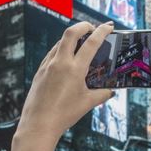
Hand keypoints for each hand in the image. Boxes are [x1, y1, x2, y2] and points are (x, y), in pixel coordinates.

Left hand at [16, 21, 113, 144]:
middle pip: (71, 32)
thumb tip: (111, 91)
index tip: (109, 26)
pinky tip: (66, 57)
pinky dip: (61, 49)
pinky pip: (52, 53)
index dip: (102, 31)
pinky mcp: (40, 71)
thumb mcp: (87, 103)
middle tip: (93, 27)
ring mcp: (48, 65)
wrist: (39, 124)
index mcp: (75, 69)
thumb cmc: (64, 115)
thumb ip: (102, 94)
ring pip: (60, 42)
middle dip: (84, 25)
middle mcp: (60, 63)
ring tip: (81, 43)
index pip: (91, 43)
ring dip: (72, 38)